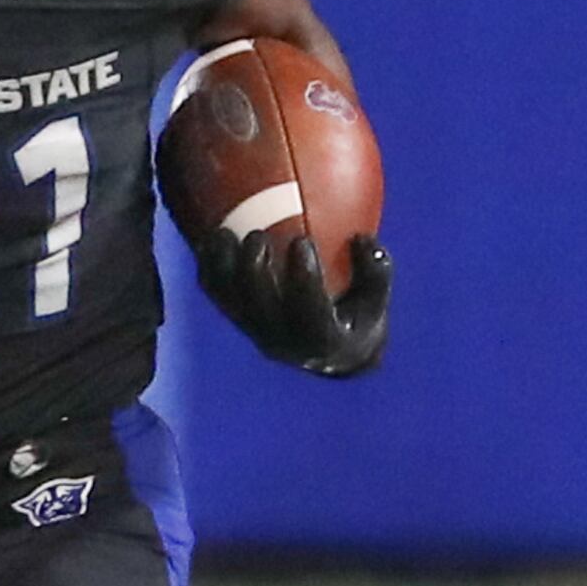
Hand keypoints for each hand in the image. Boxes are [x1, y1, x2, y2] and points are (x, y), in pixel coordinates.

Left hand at [198, 224, 389, 378]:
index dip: (303, 278)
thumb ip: (375, 271)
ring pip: (230, 302)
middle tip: (258, 236)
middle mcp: (281, 341)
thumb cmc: (358, 316)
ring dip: (223, 268)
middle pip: (259, 309)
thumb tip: (363, 239)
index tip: (304, 241)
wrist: (327, 351)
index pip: (308, 311)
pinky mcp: (236, 320)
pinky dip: (210, 265)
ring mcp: (254, 332)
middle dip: (254, 271)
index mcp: (321, 340)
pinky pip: (216, 293)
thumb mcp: (376, 299)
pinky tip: (211, 234)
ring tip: (224, 234)